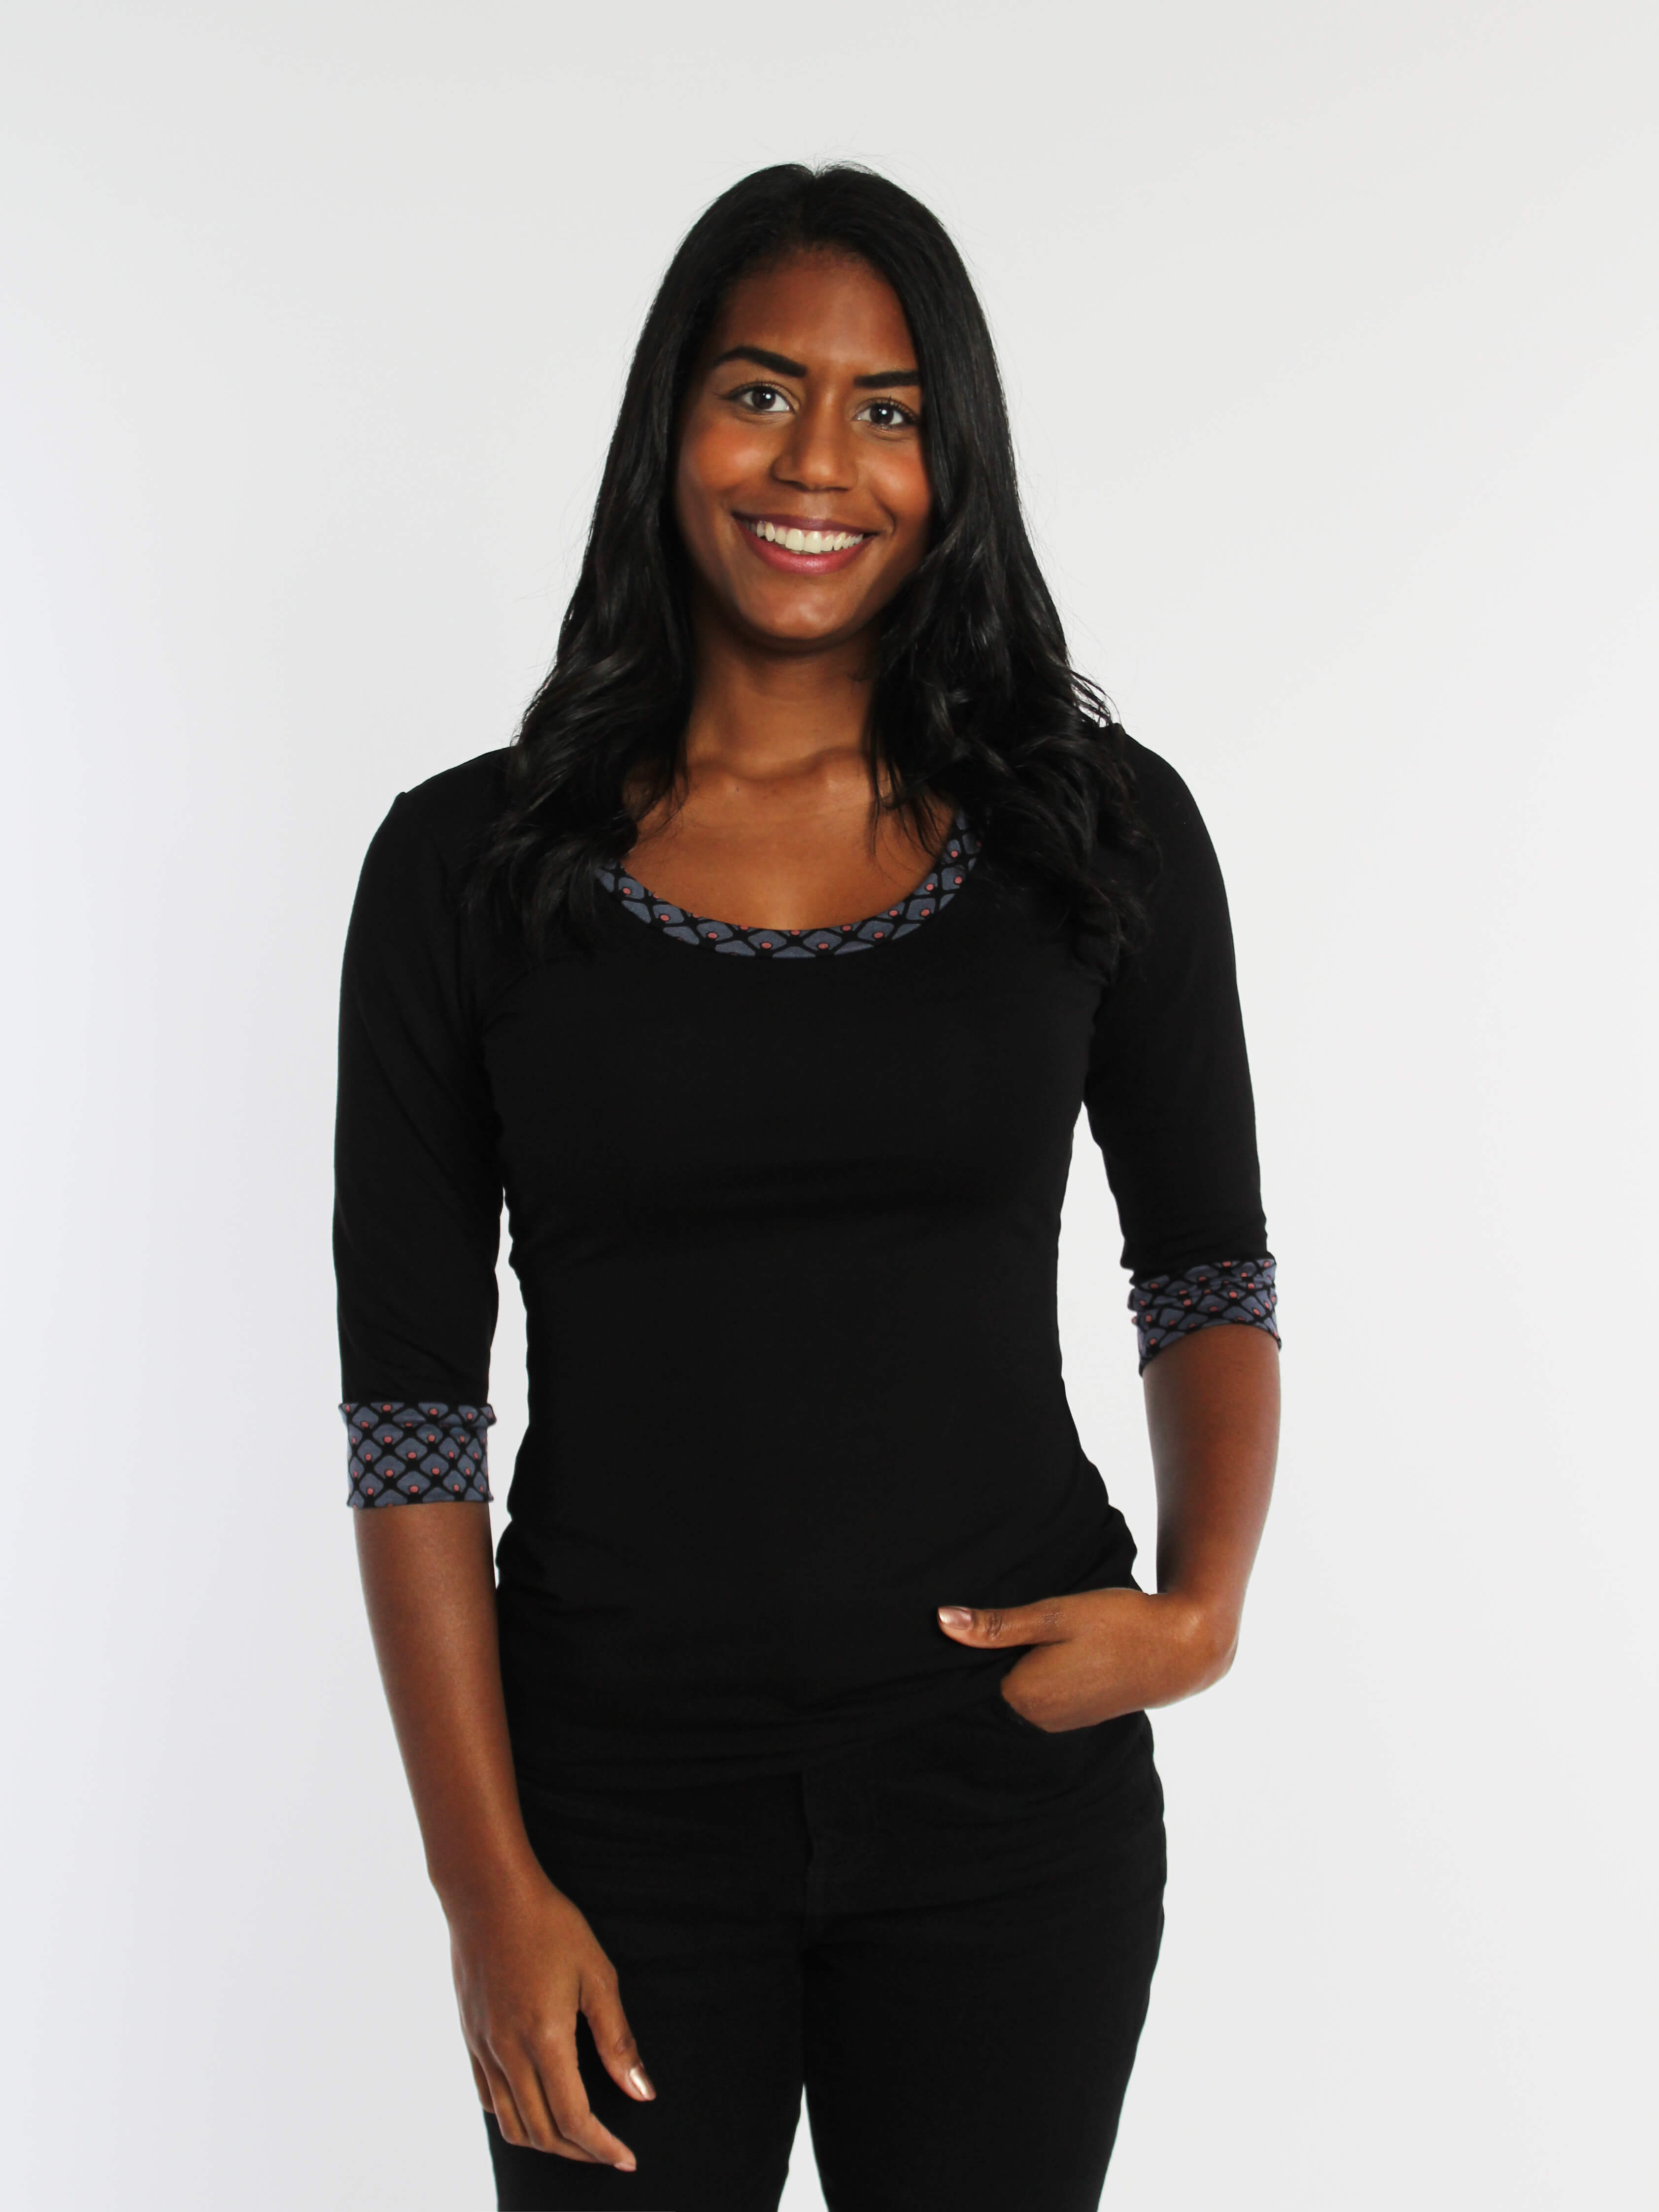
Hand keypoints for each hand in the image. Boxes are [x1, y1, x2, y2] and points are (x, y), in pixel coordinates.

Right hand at [445, 1862, 655, 2170]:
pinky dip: (514, 2119)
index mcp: (544, 2039)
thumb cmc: (549, 1924)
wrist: (488, 1893)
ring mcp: (482, 2048)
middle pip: (543, 2133)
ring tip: (578, 2138)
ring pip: (512, 2124)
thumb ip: (617, 2039)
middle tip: (610, 2152)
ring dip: (547, 2142)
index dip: (603, 2148)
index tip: (627, 2159)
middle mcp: (507, 2053)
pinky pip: (488, 2099)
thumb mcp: (597, 1974)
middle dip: (580, 2153)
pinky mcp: (469, 2038)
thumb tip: (642, 2093)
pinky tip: (536, 2107)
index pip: (574, 2120)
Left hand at [935, 1587, 1239, 1731]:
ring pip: (1010, 1697)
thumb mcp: (1055, 1614)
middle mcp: (1038, 1719)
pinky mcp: (1074, 1714)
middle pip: (986, 1694)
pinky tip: (1026, 1652)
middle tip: (963, 1627)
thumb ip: (998, 1624)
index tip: (935, 1638)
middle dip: (972, 1668)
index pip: (965, 1688)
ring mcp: (1058, 1721)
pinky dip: (1024, 1678)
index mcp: (1025, 1696)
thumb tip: (941, 1621)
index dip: (949, 1663)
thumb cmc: (1118, 1624)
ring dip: (1001, 1672)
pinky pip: (1033, 1699)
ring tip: (993, 1636)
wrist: (1180, 1648)